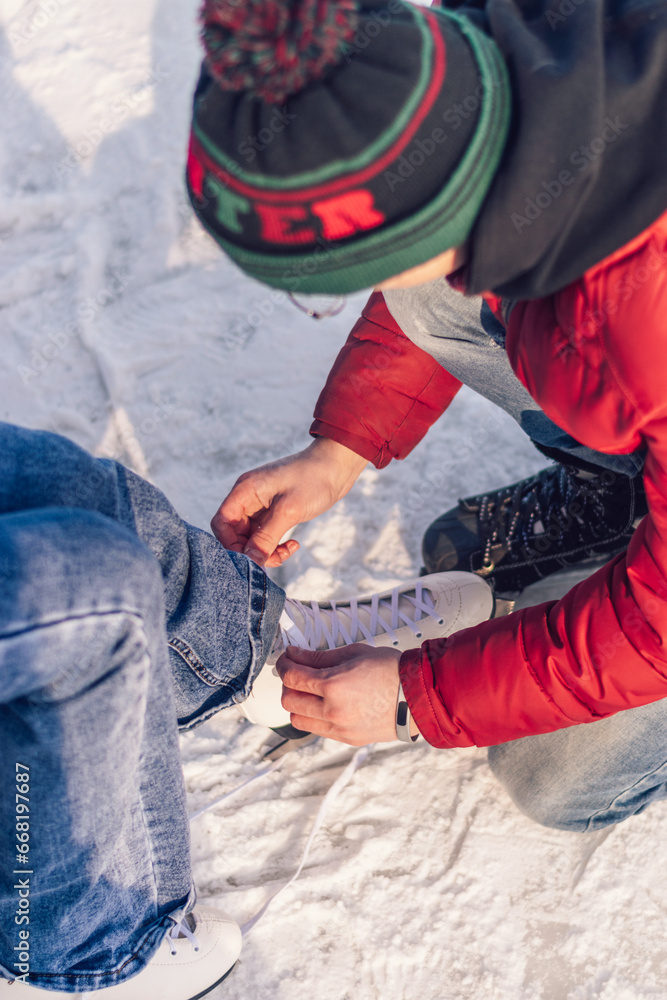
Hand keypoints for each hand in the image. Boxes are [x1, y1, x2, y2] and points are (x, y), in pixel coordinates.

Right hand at [212, 437, 366, 566]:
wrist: (337, 466)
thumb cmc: (313, 480)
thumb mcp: (288, 511)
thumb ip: (266, 538)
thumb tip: (250, 562)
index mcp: (245, 491)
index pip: (221, 523)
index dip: (230, 544)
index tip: (249, 559)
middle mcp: (249, 497)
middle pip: (235, 533)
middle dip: (251, 551)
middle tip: (273, 560)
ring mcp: (262, 504)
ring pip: (252, 537)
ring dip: (267, 550)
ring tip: (287, 553)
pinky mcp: (275, 511)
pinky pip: (267, 534)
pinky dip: (276, 544)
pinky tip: (294, 545)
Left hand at [275, 644, 404, 745]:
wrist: (418, 697)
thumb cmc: (391, 670)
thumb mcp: (354, 653)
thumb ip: (320, 657)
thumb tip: (295, 656)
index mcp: (333, 685)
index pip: (292, 677)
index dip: (284, 664)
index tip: (287, 658)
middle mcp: (332, 711)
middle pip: (289, 700)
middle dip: (288, 683)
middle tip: (297, 672)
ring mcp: (339, 728)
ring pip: (298, 719)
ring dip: (297, 703)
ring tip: (309, 691)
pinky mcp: (346, 739)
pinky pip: (316, 729)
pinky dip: (313, 716)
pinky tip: (324, 703)